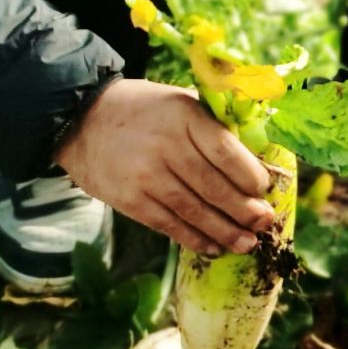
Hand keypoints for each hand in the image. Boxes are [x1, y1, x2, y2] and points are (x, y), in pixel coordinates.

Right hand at [55, 79, 278, 257]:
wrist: (82, 120)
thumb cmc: (145, 110)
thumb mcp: (180, 101)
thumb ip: (212, 125)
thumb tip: (255, 156)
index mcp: (184, 116)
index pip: (224, 151)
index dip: (249, 175)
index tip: (264, 188)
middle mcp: (165, 146)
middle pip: (212, 185)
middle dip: (244, 209)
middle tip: (265, 222)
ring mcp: (145, 176)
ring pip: (193, 210)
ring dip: (224, 231)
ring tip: (248, 243)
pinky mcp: (130, 200)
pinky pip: (168, 225)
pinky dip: (194, 238)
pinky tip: (214, 247)